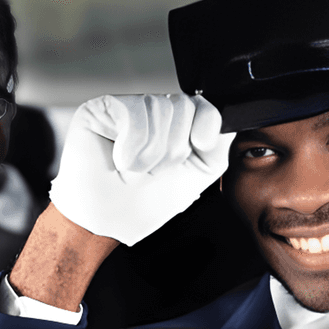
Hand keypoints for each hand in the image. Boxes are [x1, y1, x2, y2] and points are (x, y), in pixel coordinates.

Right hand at [48, 94, 230, 245]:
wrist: (104, 222)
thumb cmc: (141, 205)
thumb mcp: (193, 179)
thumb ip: (215, 151)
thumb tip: (226, 126)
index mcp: (176, 128)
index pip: (203, 105)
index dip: (208, 122)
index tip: (201, 145)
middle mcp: (153, 114)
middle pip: (184, 106)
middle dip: (174, 149)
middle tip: (153, 171)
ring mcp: (127, 108)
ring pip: (160, 109)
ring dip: (151, 152)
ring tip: (133, 170)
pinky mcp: (102, 108)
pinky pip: (134, 110)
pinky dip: (132, 143)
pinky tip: (120, 159)